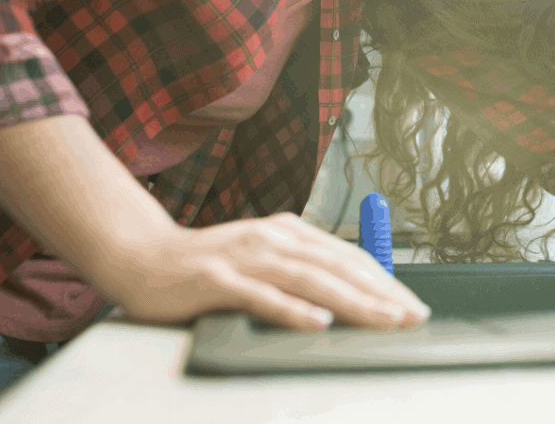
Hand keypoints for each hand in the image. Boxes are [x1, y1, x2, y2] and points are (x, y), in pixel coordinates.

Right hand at [113, 212, 430, 331]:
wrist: (142, 256)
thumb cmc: (207, 265)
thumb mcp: (261, 256)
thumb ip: (299, 268)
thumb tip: (349, 292)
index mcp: (287, 231)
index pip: (347, 256)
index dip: (383, 280)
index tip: (410, 304)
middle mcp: (271, 238)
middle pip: (336, 266)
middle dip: (380, 293)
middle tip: (412, 316)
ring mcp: (245, 257)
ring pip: (309, 280)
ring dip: (352, 301)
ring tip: (383, 319)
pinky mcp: (218, 280)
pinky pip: (262, 297)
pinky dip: (293, 310)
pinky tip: (318, 323)